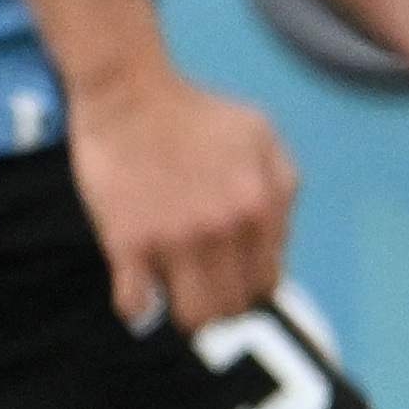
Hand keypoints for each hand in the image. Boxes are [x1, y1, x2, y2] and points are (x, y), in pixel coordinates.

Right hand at [67, 65, 296, 332]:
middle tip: (202, 286)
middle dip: (221, 303)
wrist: (129, 92)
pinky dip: (136, 307)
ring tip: (174, 291)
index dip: (250, 285)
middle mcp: (225, 231)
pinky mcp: (127, 242)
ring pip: (191, 316)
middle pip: (233, 308)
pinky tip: (137, 291)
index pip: (267, 283)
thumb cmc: (198, 112)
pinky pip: (135, 304)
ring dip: (184, 310)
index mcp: (261, 208)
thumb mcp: (263, 137)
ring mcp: (176, 240)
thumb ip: (281, 187)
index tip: (231, 276)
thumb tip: (279, 242)